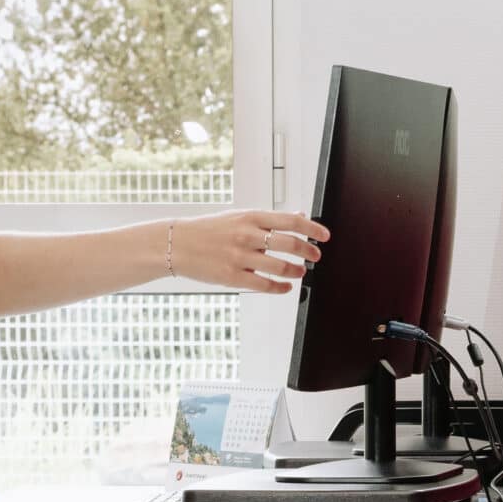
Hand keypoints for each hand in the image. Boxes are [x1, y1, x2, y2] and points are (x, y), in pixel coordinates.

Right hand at [168, 209, 330, 293]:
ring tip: (300, 272)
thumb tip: (299, 213)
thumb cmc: (209, 229)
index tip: (325, 235)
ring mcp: (240, 257)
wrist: (177, 243)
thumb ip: (269, 218)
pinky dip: (280, 288)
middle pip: (290, 244)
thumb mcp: (239, 216)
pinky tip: (286, 287)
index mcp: (250, 216)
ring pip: (280, 267)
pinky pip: (264, 285)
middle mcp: (247, 235)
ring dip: (296, 271)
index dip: (312, 228)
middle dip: (308, 251)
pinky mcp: (232, 277)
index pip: (290, 221)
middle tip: (315, 256)